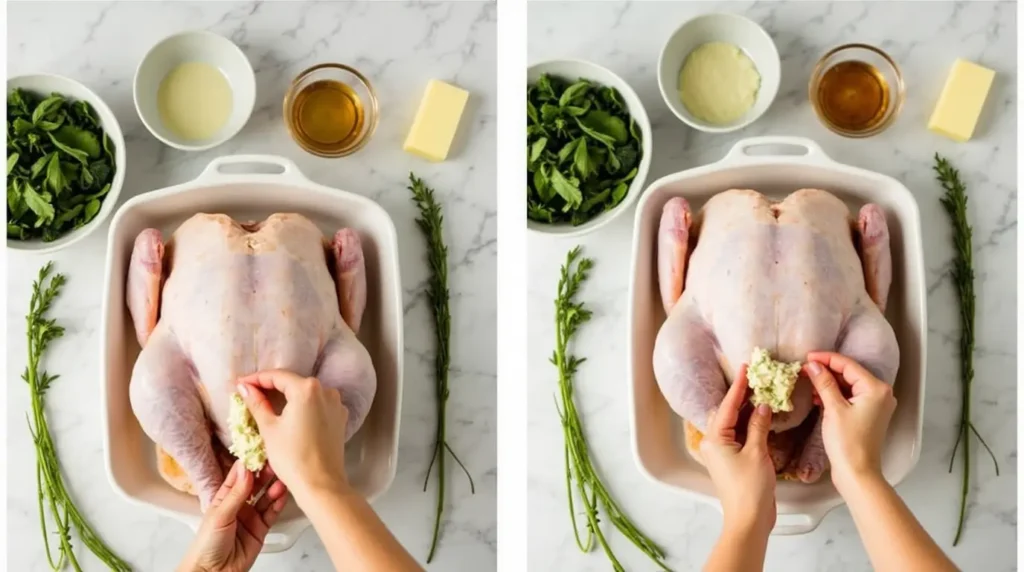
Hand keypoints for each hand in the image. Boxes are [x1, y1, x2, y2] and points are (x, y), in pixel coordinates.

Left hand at [179, 460, 287, 571]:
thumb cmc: (206, 545)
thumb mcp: (220, 515)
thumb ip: (236, 493)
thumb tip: (245, 468)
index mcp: (224, 498)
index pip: (238, 475)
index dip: (249, 463)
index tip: (259, 451)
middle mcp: (238, 505)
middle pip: (255, 484)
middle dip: (265, 474)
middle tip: (275, 463)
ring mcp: (250, 517)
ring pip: (265, 498)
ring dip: (273, 488)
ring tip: (282, 481)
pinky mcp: (260, 529)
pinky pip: (272, 513)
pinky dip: (278, 504)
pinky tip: (282, 496)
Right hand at [236, 370, 349, 499]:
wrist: (321, 484)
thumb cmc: (292, 457)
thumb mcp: (269, 428)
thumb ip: (256, 403)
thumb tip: (244, 386)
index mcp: (307, 389)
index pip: (277, 376)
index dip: (256, 378)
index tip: (240, 384)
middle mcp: (326, 391)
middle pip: (293, 382)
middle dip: (271, 386)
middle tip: (249, 393)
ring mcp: (336, 404)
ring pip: (306, 394)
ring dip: (287, 396)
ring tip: (266, 403)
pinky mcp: (340, 417)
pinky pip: (317, 405)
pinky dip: (302, 407)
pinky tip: (289, 415)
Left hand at [701, 364, 776, 535]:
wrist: (748, 519)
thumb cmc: (750, 489)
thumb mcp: (757, 452)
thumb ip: (758, 426)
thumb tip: (762, 407)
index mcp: (714, 439)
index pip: (728, 406)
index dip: (738, 386)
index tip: (746, 368)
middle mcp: (714, 444)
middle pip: (728, 413)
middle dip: (742, 396)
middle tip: (756, 378)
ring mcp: (722, 453)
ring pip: (734, 424)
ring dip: (747, 411)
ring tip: (760, 393)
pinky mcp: (732, 461)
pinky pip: (739, 436)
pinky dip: (750, 426)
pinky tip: (761, 417)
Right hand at [804, 352, 896, 491]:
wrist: (857, 473)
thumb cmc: (847, 442)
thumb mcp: (833, 409)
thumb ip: (823, 383)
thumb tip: (812, 365)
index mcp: (876, 389)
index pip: (848, 365)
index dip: (826, 359)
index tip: (806, 357)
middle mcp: (881, 393)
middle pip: (850, 373)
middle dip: (826, 370)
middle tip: (804, 369)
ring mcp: (876, 405)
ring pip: (849, 385)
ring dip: (829, 383)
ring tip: (809, 382)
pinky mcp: (869, 415)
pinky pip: (851, 397)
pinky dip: (836, 394)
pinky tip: (819, 396)